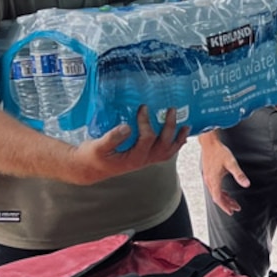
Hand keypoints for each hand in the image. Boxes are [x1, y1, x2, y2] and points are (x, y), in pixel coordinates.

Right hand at [66, 104, 188, 184]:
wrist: (89, 168)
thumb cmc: (92, 156)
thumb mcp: (97, 147)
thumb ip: (112, 138)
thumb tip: (127, 127)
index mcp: (133, 158)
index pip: (147, 138)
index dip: (147, 122)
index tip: (143, 107)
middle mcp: (143, 161)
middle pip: (163, 145)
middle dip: (170, 127)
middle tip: (172, 110)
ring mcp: (145, 160)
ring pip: (167, 152)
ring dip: (178, 139)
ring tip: (186, 126)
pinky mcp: (144, 157)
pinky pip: (164, 153)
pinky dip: (174, 145)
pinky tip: (180, 136)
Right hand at [200, 132, 248, 215]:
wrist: (209, 143)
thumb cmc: (219, 151)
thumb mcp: (231, 163)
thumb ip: (239, 174)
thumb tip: (246, 184)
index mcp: (214, 180)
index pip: (218, 198)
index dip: (225, 206)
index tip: (231, 211)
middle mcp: (209, 180)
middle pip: (217, 197)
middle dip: (226, 204)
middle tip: (235, 208)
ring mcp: (207, 177)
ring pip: (215, 192)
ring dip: (224, 198)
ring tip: (232, 201)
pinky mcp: (208, 174)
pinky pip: (213, 187)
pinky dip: (220, 192)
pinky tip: (225, 191)